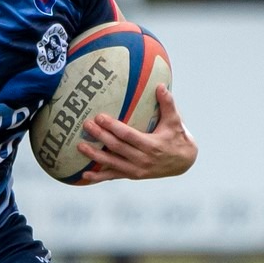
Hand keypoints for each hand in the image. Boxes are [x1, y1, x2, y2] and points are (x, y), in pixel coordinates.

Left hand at [76, 85, 196, 183]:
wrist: (183, 162)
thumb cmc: (177, 137)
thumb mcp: (175, 121)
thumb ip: (168, 103)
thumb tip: (161, 85)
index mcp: (152, 145)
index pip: (128, 135)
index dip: (113, 127)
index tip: (99, 117)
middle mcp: (143, 159)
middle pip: (117, 147)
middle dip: (100, 136)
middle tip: (86, 125)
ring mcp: (137, 170)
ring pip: (112, 163)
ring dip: (95, 156)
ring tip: (80, 146)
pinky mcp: (133, 176)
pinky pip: (113, 176)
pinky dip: (99, 177)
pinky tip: (84, 175)